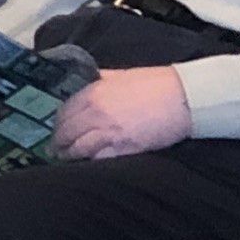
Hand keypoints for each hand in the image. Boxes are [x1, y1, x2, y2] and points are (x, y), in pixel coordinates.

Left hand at [55, 65, 190, 160]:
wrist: (184, 98)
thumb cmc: (156, 84)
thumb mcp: (121, 75)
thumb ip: (101, 79)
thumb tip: (89, 81)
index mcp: (94, 92)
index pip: (65, 111)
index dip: (58, 123)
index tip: (57, 129)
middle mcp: (96, 112)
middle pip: (67, 131)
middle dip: (59, 141)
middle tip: (54, 148)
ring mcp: (109, 132)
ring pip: (79, 148)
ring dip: (69, 154)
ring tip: (65, 158)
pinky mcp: (124, 148)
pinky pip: (99, 158)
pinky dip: (90, 161)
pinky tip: (87, 163)